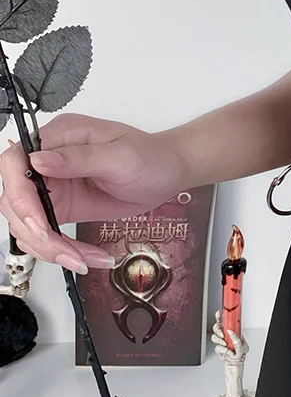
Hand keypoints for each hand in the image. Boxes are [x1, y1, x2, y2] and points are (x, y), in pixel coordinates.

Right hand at [0, 113, 190, 274]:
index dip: (19, 195)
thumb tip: (38, 159)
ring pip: (25, 223)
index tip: (38, 222)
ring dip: (49, 248)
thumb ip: (78, 158)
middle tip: (65, 251)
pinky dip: (61, 251)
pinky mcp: (61, 206)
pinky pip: (44, 234)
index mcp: (60, 137)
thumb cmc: (152, 157)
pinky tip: (86, 257)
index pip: (16, 162)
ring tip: (83, 259)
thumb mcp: (120, 156)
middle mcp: (50, 160)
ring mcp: (53, 185)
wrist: (169, 173)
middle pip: (15, 199)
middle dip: (36, 231)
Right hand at [211, 310, 247, 361]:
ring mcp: (221, 341)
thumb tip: (230, 332)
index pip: (226, 321)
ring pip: (214, 337)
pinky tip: (228, 352)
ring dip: (219, 341)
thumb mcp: (242, 346)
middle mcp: (226, 334)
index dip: (221, 315)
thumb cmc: (240, 354)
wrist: (235, 364)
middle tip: (222, 335)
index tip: (219, 312)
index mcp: (233, 331)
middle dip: (218, 330)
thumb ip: (236, 339)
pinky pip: (216, 347)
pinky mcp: (218, 348)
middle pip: (217, 327)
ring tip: (226, 345)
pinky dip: (223, 350)